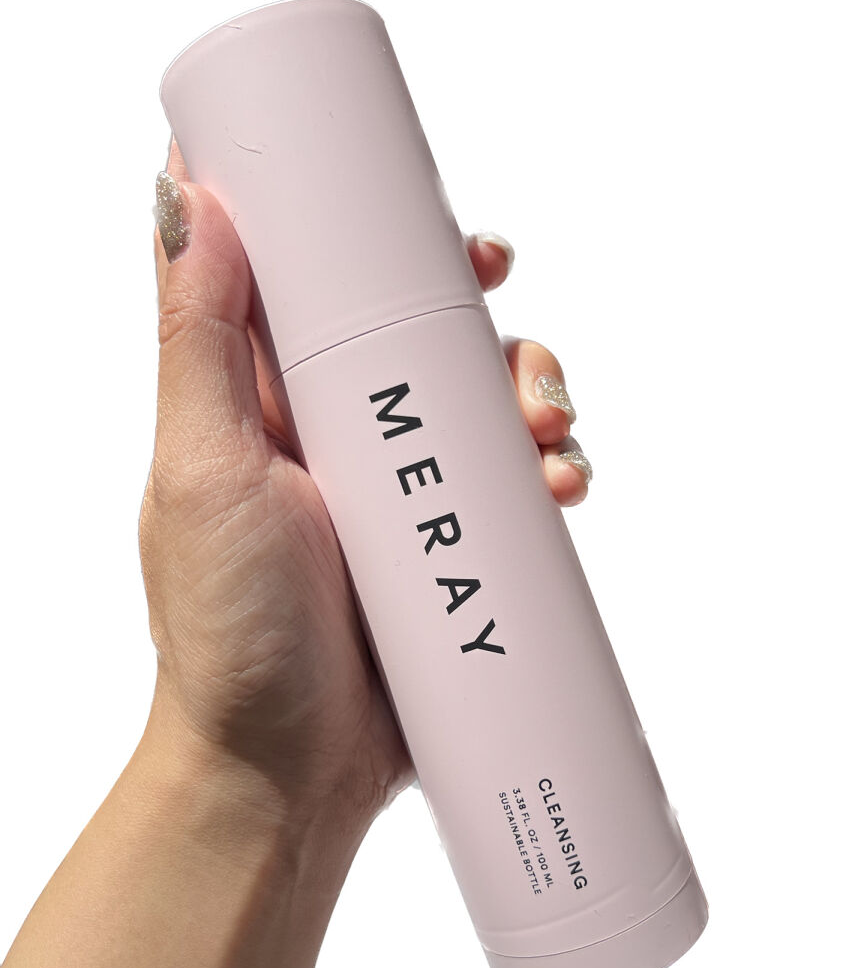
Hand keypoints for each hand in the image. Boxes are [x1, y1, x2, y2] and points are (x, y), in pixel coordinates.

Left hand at [143, 140, 590, 830]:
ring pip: (491, 410)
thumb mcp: (204, 470)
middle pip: (434, 341)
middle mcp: (349, 439)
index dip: (391, 243)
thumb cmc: (228, 630)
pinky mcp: (459, 552)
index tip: (443, 226)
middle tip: (507, 305)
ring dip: (537, 390)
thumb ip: (196, 339)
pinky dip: (555, 472)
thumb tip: (189, 196)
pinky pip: (521, 490)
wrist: (288, 771)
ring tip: (549, 428)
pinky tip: (564, 485)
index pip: (336, 291)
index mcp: (276, 402)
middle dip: (484, 317)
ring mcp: (411, 498)